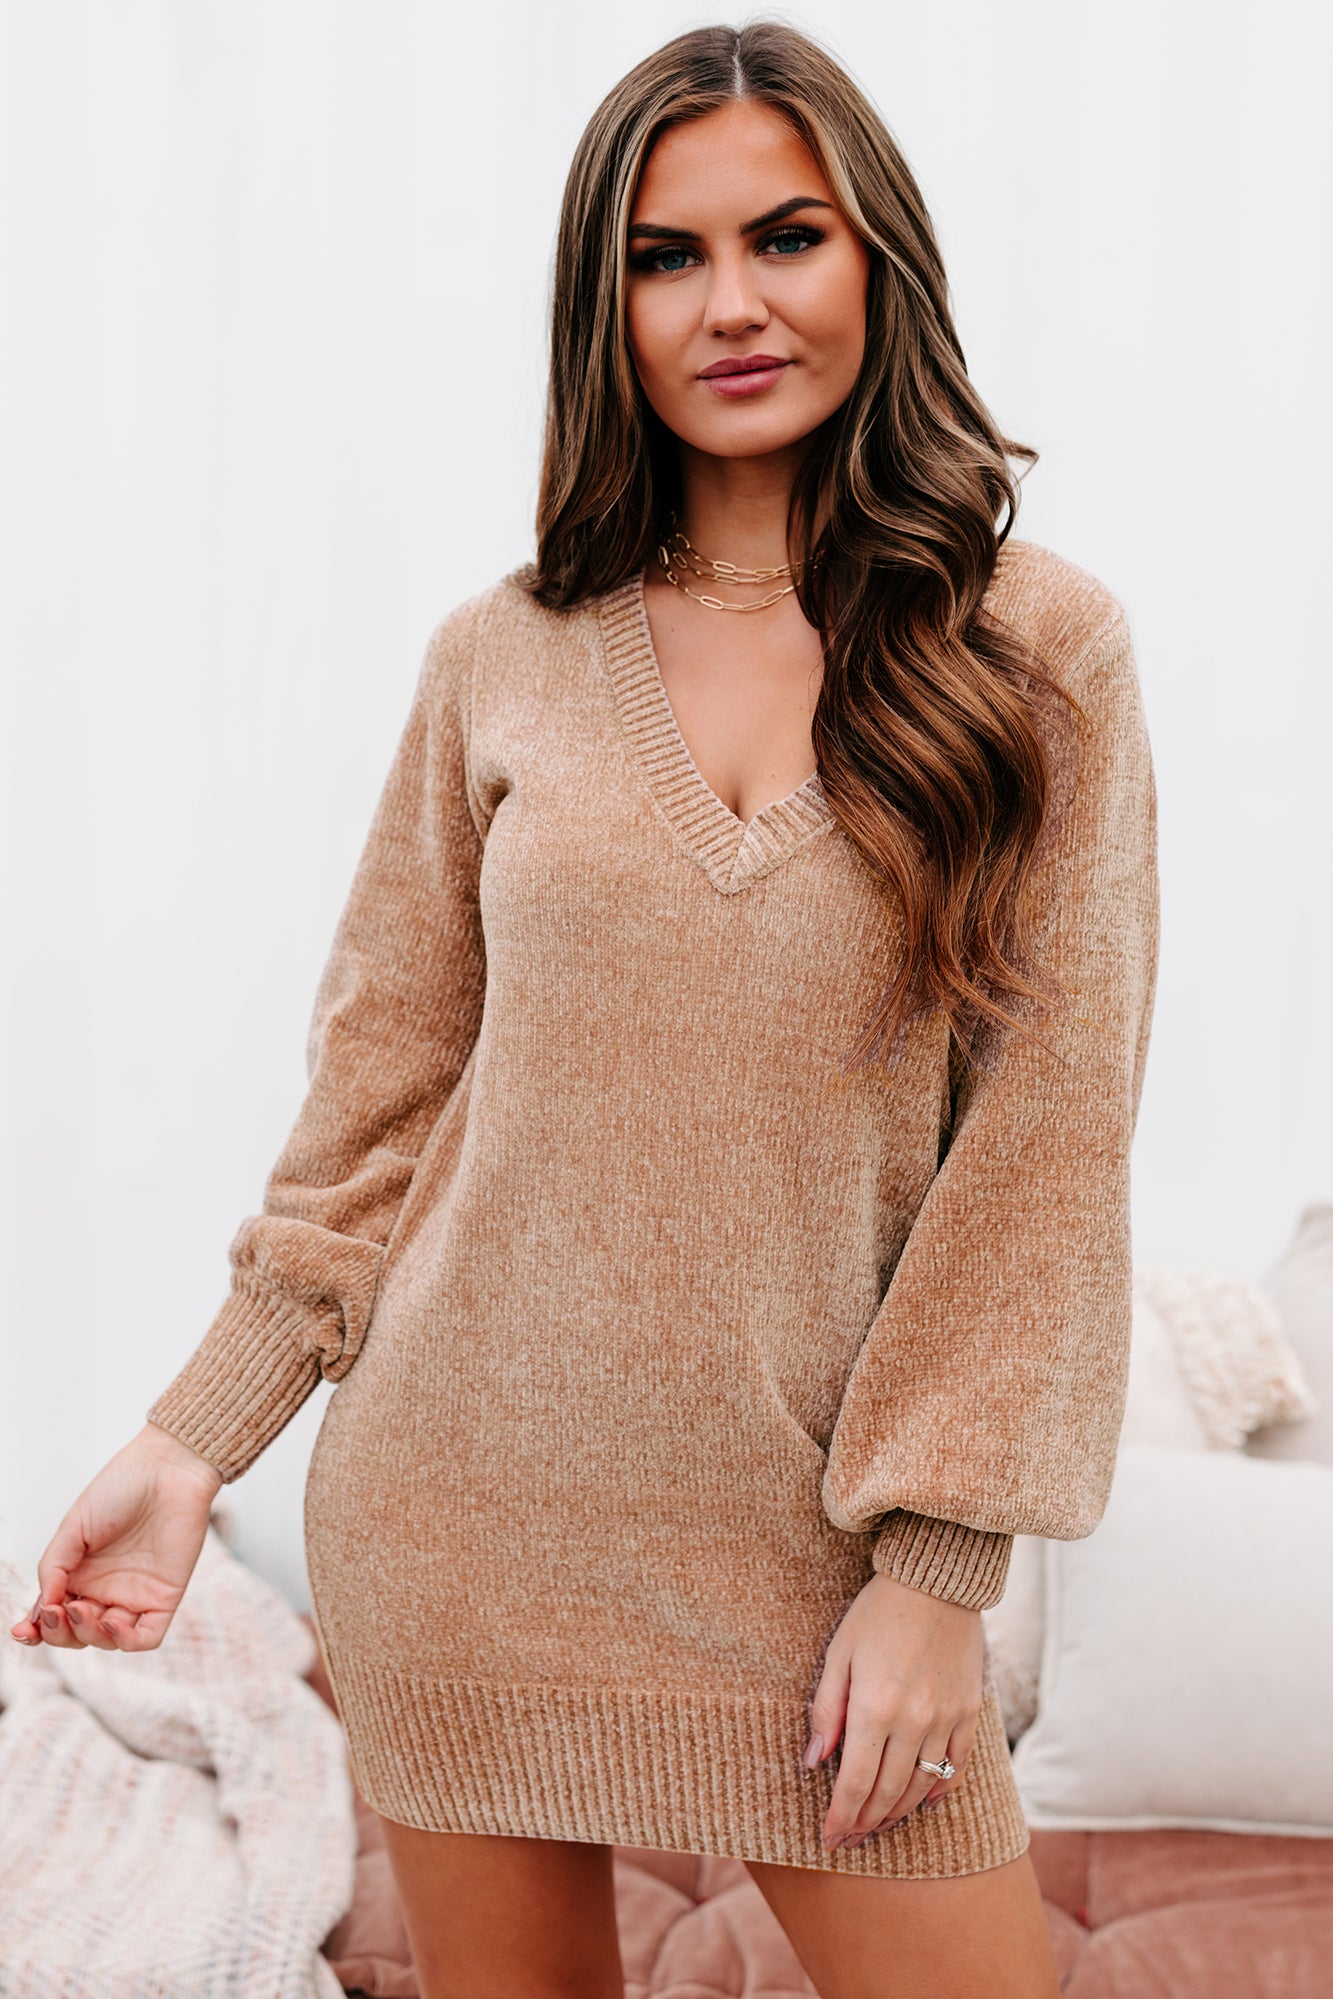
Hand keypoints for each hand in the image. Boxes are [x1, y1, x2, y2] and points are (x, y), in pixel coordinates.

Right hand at [8, 1422, 224, 1653]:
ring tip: (80, 1608)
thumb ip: (54, 1568)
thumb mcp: (73, 1526)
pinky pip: (147, 1636)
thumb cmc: (122, 1487)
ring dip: (88, 1635)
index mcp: (80, 1573)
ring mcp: (135, 1594)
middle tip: (57, 1610)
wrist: (167, 1467)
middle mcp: (106, 1588)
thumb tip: (44, 1607)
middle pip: (76, 1633)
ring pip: (106, 1640)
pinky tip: (112, 1624)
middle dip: (60, 1633)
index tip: (22, 1630)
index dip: (37, 1630)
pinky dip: (126, 1641)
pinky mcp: (164, 1596)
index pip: (54, 1615)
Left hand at [804, 1569, 983, 1849]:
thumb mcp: (838, 1654)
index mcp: (874, 1708)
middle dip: (864, 1824)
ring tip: (878, 1828)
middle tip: (849, 1840)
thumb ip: (826, 1711)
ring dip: (896, 1814)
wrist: (936, 1580)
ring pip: (920, 1788)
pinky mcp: (970, 1711)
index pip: (854, 1784)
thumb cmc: (877, 1613)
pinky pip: (956, 1767)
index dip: (840, 1818)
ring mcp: (946, 1719)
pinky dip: (938, 1792)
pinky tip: (922, 1804)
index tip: (829, 1838)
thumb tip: (812, 1762)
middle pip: (886, 1794)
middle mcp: (913, 1722)